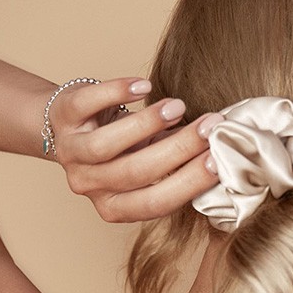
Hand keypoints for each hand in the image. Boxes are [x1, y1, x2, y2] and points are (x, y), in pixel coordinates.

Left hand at [49, 77, 221, 222]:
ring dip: (147, 125)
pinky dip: (115, 93)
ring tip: (179, 107)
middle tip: (212, 126)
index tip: (220, 160)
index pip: (157, 203)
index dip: (189, 182)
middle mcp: (90, 186)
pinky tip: (144, 86)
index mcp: (116, 207)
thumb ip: (180, 168)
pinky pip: (87, 105)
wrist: (73, 125)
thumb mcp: (150, 167)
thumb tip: (229, 156)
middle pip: (136, 173)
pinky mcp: (63, 117)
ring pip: (106, 146)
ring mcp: (72, 153)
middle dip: (179, 148)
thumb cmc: (126, 149)